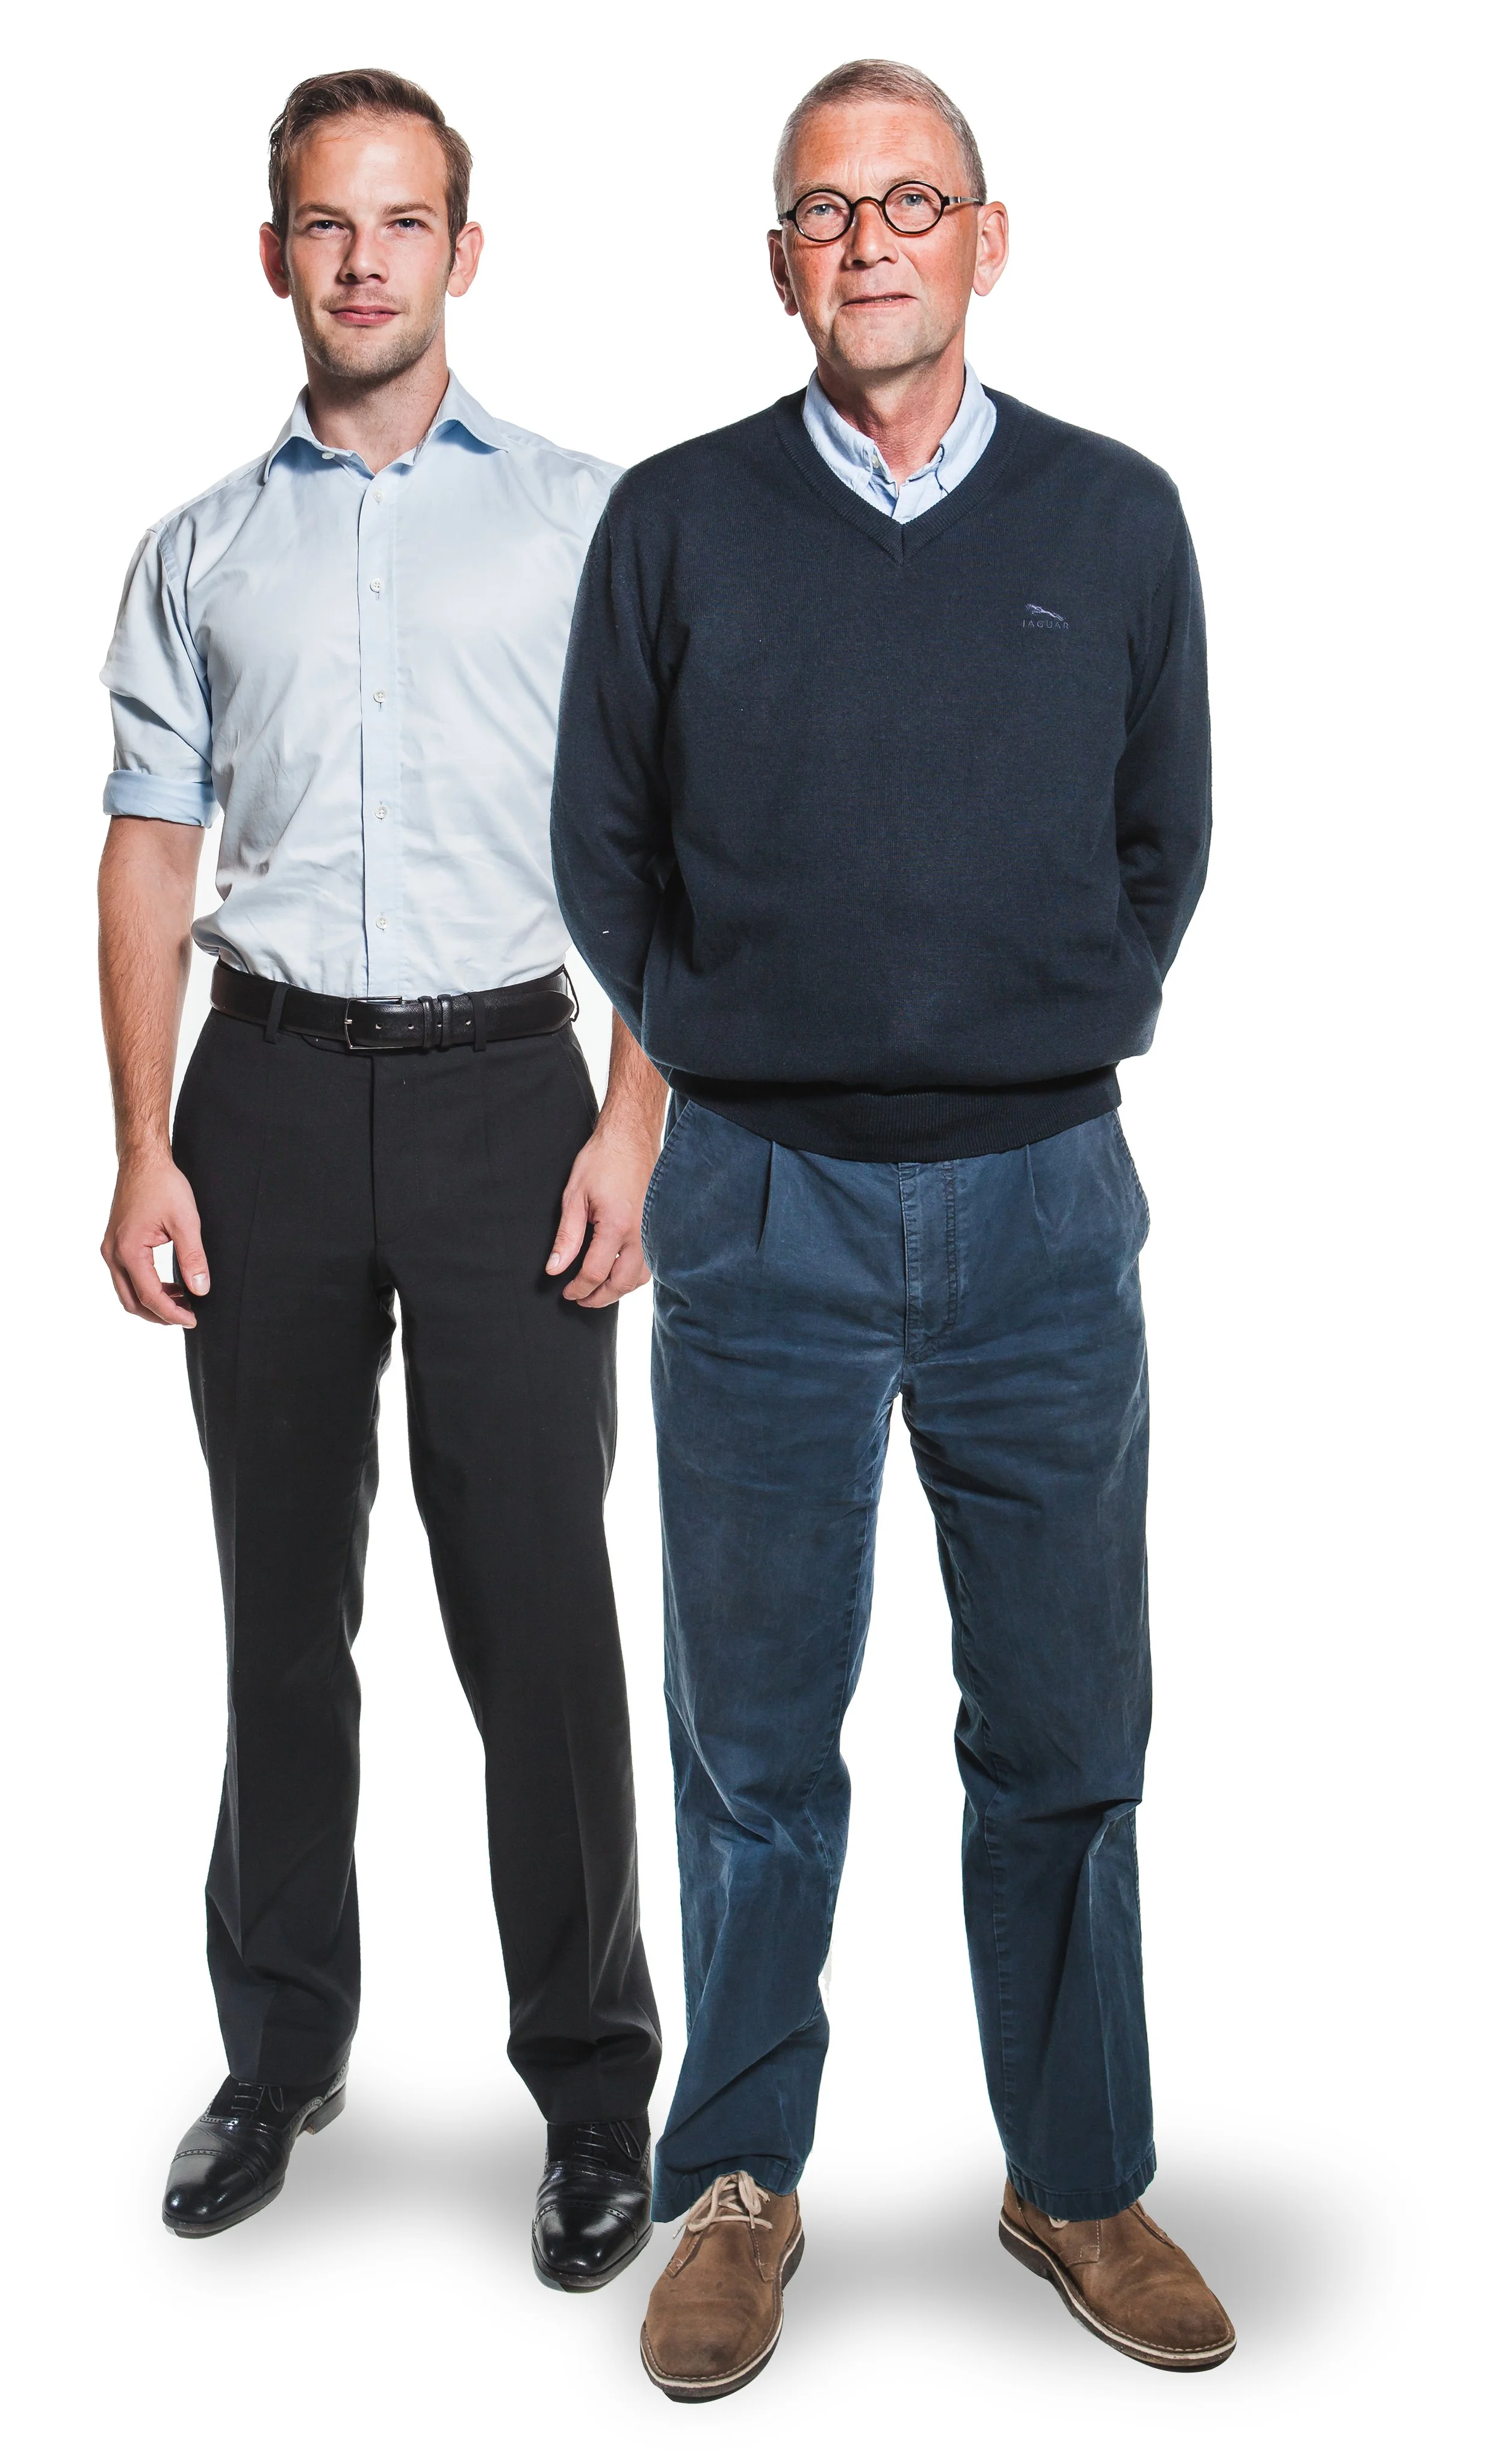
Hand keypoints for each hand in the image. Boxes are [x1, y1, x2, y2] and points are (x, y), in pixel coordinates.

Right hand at [102, 1148, 208, 1326]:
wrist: (143, 1161)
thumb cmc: (163, 1185)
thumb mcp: (186, 1221)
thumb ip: (193, 1258)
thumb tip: (201, 1290)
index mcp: (128, 1250)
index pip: (149, 1296)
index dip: (172, 1313)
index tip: (194, 1320)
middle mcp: (113, 1254)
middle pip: (132, 1301)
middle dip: (159, 1315)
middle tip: (188, 1316)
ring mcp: (110, 1249)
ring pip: (127, 1292)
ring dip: (152, 1302)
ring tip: (182, 1302)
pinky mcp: (115, 1244)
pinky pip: (126, 1277)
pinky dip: (146, 1287)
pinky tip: (170, 1286)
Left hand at [546, 1114, 658, 1307]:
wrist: (631, 1137)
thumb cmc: (602, 1160)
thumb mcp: (574, 1196)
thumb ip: (567, 1237)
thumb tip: (554, 1269)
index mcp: (617, 1226)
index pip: (595, 1273)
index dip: (577, 1288)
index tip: (565, 1292)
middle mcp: (640, 1234)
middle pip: (621, 1284)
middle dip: (598, 1298)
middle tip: (580, 1300)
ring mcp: (652, 1232)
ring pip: (640, 1278)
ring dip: (618, 1290)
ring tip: (598, 1291)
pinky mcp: (657, 1228)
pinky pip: (649, 1264)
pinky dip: (633, 1276)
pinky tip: (618, 1273)